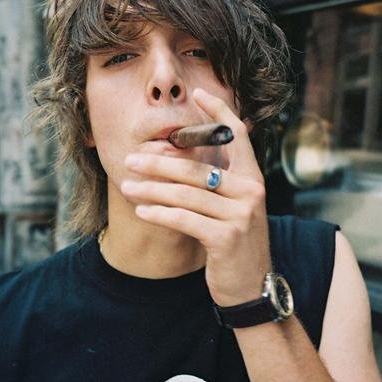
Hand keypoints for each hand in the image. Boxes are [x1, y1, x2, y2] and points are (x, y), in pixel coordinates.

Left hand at [121, 88, 271, 305]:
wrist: (253, 288)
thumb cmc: (237, 246)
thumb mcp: (236, 211)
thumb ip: (220, 186)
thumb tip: (183, 161)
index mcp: (254, 179)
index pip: (238, 136)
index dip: (219, 112)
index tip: (198, 92)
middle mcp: (251, 192)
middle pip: (197, 167)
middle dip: (159, 162)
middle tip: (130, 159)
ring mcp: (240, 215)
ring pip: (186, 193)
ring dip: (151, 189)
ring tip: (127, 185)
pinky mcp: (225, 237)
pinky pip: (184, 219)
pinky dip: (159, 213)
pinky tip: (141, 210)